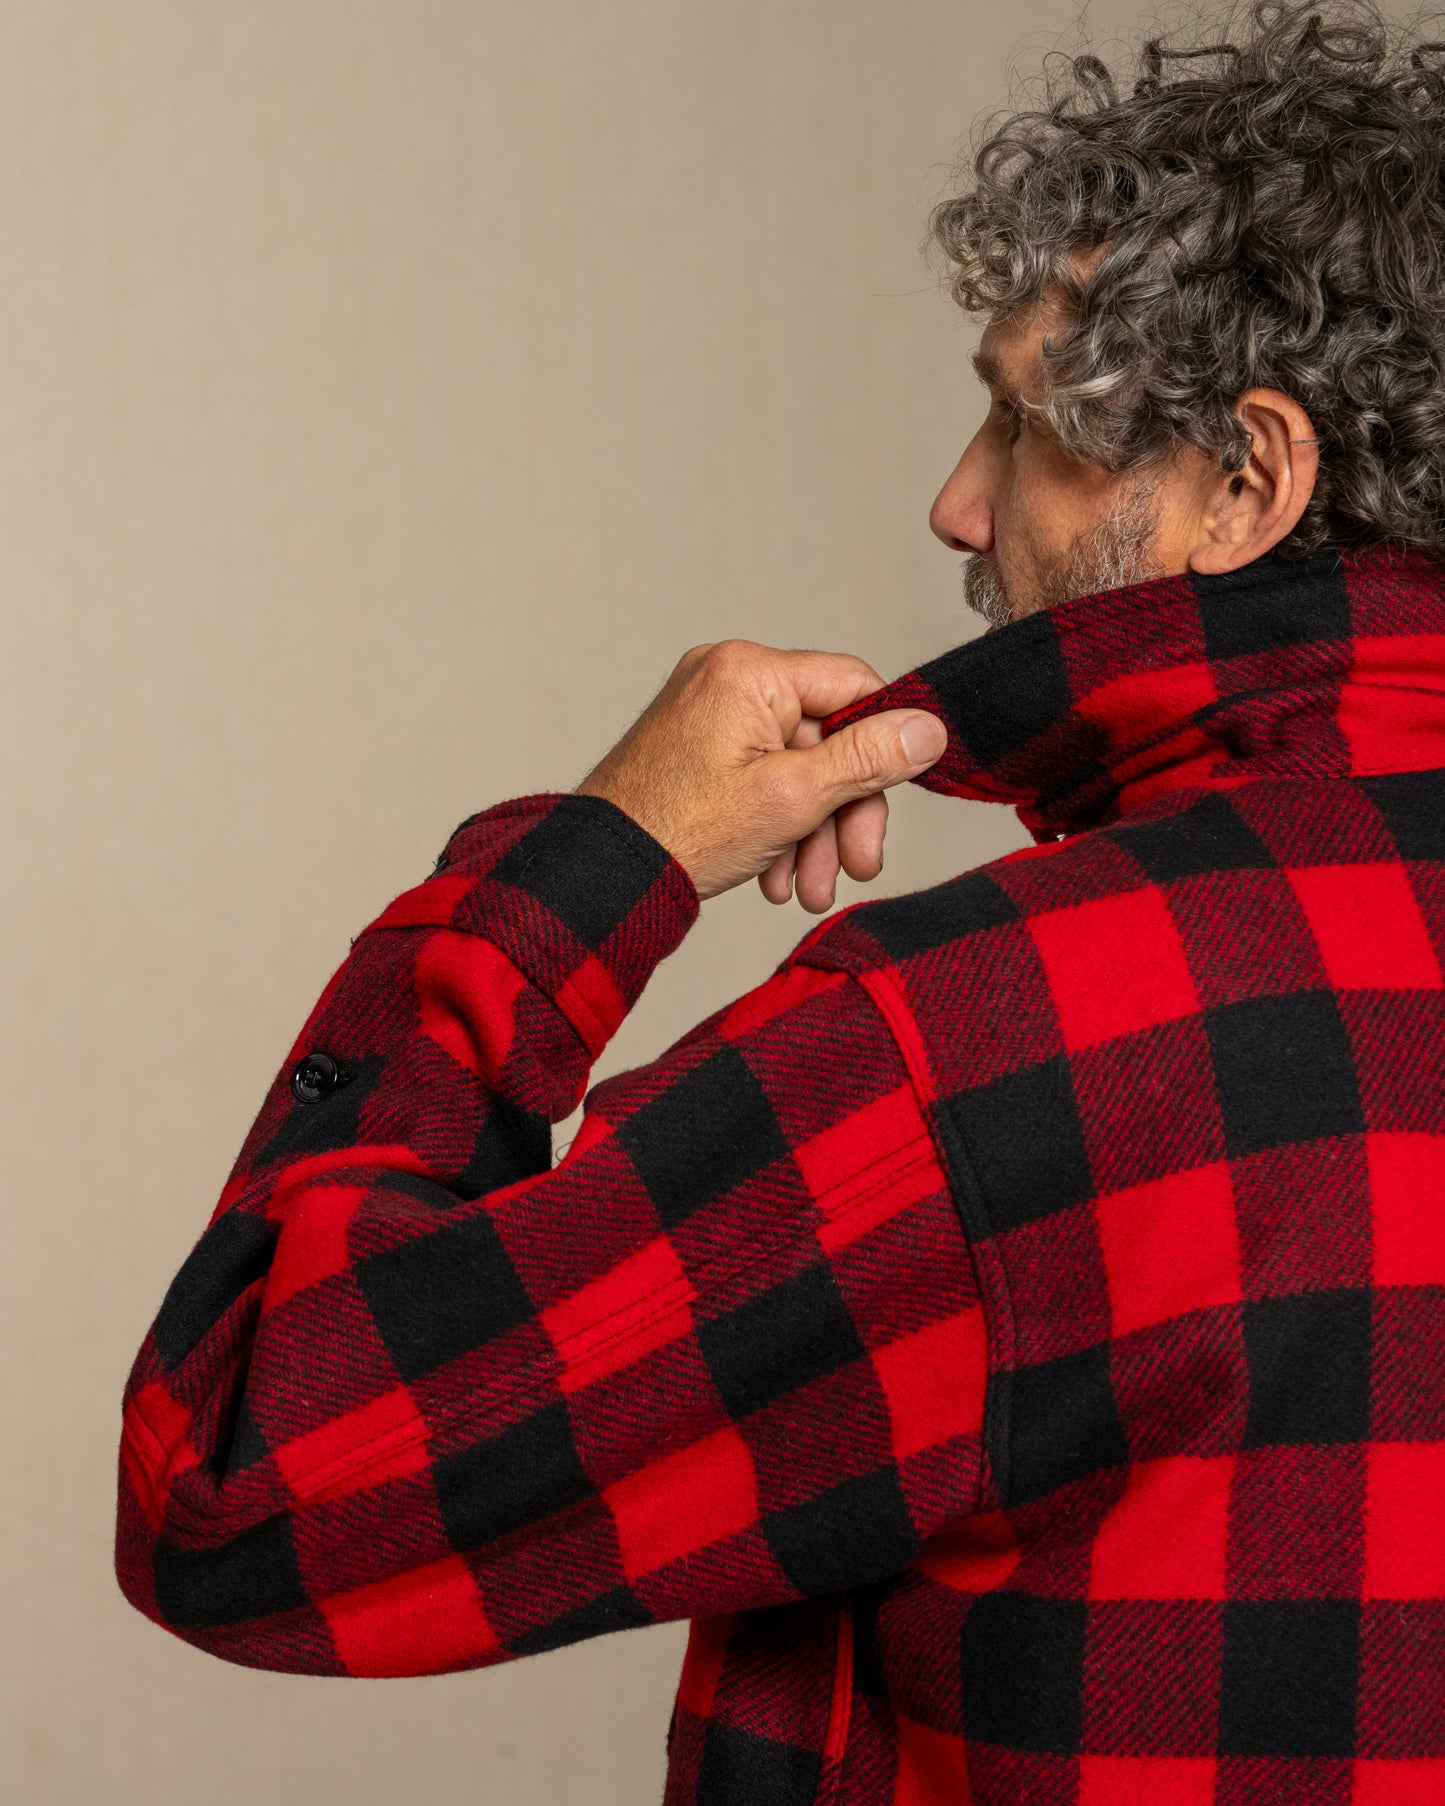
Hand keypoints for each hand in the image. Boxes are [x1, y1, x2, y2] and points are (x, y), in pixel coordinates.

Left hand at [575, 640, 946, 910]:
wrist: (600, 875)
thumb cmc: (681, 833)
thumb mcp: (794, 798)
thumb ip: (868, 760)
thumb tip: (930, 729)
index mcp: (750, 670)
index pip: (854, 686)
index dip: (885, 745)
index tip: (896, 798)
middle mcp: (726, 676)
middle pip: (825, 736)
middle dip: (841, 812)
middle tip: (855, 869)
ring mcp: (707, 710)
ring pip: (794, 766)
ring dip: (810, 832)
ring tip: (805, 891)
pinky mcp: (695, 746)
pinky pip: (758, 775)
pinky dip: (774, 825)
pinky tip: (773, 877)